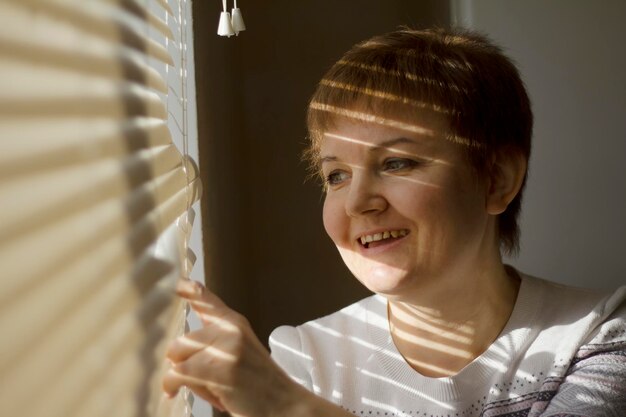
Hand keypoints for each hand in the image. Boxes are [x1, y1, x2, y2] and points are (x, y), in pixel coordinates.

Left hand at [162, 279, 295, 416]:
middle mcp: (230, 330)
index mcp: (234, 323)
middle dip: (180, 362)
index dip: (187, 289)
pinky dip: (171, 385)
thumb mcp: (239, 352)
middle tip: (197, 378)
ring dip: (180, 376)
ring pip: (177, 357)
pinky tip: (172, 392)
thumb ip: (213, 342)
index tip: (174, 285)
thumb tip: (174, 353)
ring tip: (199, 386)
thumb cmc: (258, 385)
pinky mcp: (219, 369)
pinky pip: (178, 373)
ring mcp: (225, 348)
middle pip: (181, 340)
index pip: (206, 299)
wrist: (284, 405)